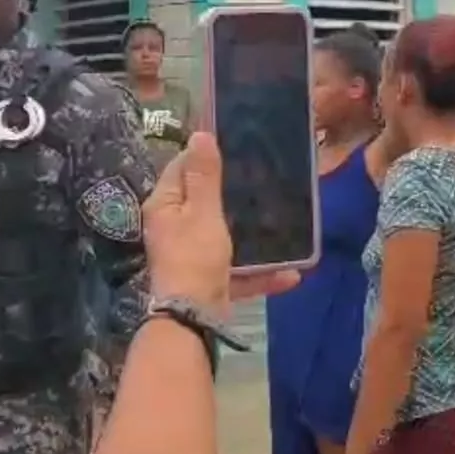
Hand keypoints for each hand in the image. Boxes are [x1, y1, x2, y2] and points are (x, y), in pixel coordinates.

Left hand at [141, 132, 299, 319]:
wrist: (193, 318)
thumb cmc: (195, 256)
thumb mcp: (202, 211)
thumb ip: (204, 176)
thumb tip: (199, 135)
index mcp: (164, 205)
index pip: (180, 167)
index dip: (204, 155)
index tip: (233, 146)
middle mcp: (172, 227)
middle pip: (201, 201)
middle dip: (230, 192)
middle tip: (261, 178)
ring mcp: (189, 255)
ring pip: (222, 236)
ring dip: (250, 234)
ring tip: (277, 219)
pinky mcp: (207, 280)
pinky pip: (235, 271)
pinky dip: (259, 273)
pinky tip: (290, 275)